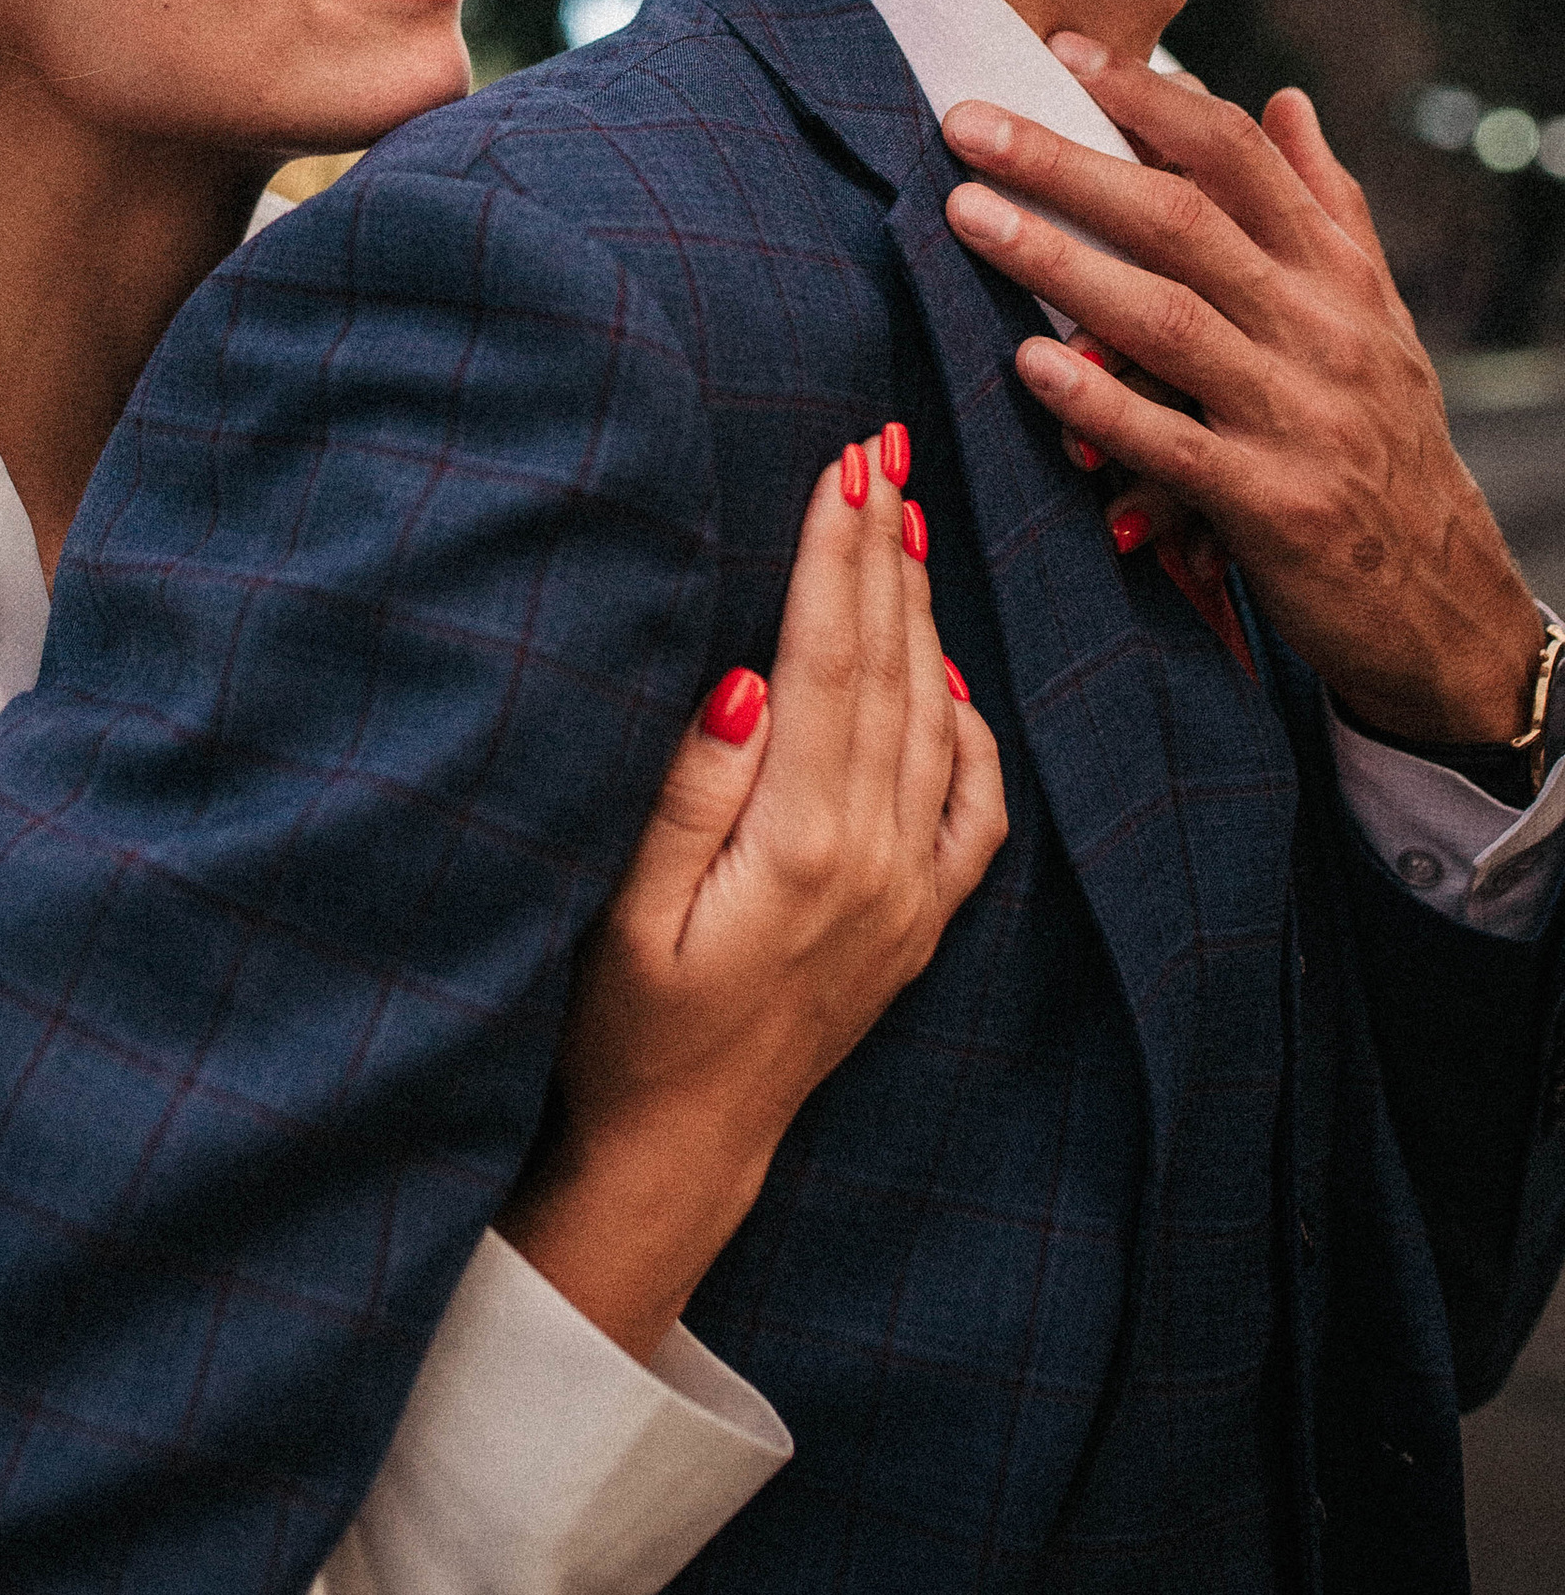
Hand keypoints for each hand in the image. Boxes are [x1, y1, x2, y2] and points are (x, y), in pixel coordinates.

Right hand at [499, 432, 1006, 1358]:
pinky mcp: (916, 922)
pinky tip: (944, 674)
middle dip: (885, 550)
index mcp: (803, 843)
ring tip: (906, 521)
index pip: (830, 658)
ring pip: (933, 717)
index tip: (844, 461)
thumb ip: (692, 788)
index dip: (837, 553)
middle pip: (891, 668)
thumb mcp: (624, 908)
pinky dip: (965, 725)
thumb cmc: (622, 1028)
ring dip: (920, 613)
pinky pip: (971, 805)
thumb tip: (749, 674)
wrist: (679, 1148)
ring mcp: (908, 894)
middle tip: (883, 446)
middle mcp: (877, 861)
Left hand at [942, 45, 1544, 743]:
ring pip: (1166, 319)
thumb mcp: (1373, 316)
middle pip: (1182, 220)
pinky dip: (1101, 404)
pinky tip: (1029, 366)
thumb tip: (1286, 100)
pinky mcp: (1272, 505)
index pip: (1239, 157)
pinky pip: (1173, 444)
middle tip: (968, 123)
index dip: (1151, 97)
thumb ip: (1324, 207)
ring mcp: (1297, 416)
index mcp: (1335, 274)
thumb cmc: (1385, 442)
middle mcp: (1320, 330)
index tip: (1066, 50)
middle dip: (1068, 163)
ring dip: (1060, 262)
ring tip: (968, 215)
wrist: (1444, 603)